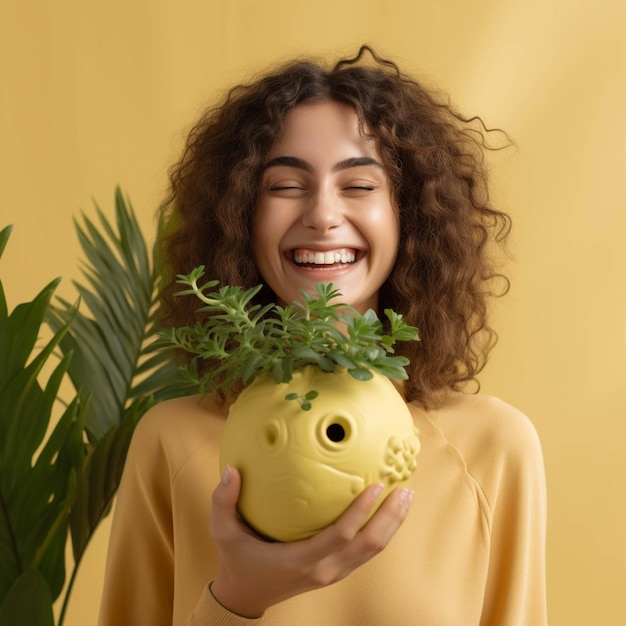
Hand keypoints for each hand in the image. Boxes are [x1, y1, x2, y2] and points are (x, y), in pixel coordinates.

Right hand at [209, 465, 413, 617]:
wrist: (245, 596)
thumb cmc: (236, 560)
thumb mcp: (222, 531)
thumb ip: (223, 501)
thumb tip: (232, 470)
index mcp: (300, 560)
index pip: (340, 536)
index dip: (361, 512)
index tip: (376, 485)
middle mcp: (323, 570)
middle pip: (369, 546)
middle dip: (390, 518)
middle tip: (405, 489)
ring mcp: (332, 573)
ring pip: (372, 551)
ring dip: (392, 524)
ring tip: (405, 496)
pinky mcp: (335, 572)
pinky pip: (365, 552)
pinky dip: (381, 531)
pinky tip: (386, 510)